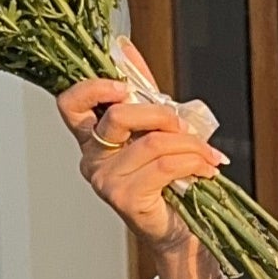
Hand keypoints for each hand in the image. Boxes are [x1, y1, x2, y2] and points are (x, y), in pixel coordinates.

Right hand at [57, 57, 226, 248]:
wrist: (180, 231)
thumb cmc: (167, 180)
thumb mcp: (154, 127)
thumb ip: (140, 90)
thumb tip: (124, 47)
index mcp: (92, 139)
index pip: (71, 104)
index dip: (93, 88)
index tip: (124, 87)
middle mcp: (92, 159)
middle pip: (118, 116)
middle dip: (161, 115)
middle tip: (184, 128)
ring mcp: (105, 181)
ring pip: (153, 142)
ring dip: (190, 145)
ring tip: (207, 155)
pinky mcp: (125, 198)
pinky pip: (165, 165)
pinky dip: (194, 162)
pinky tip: (206, 169)